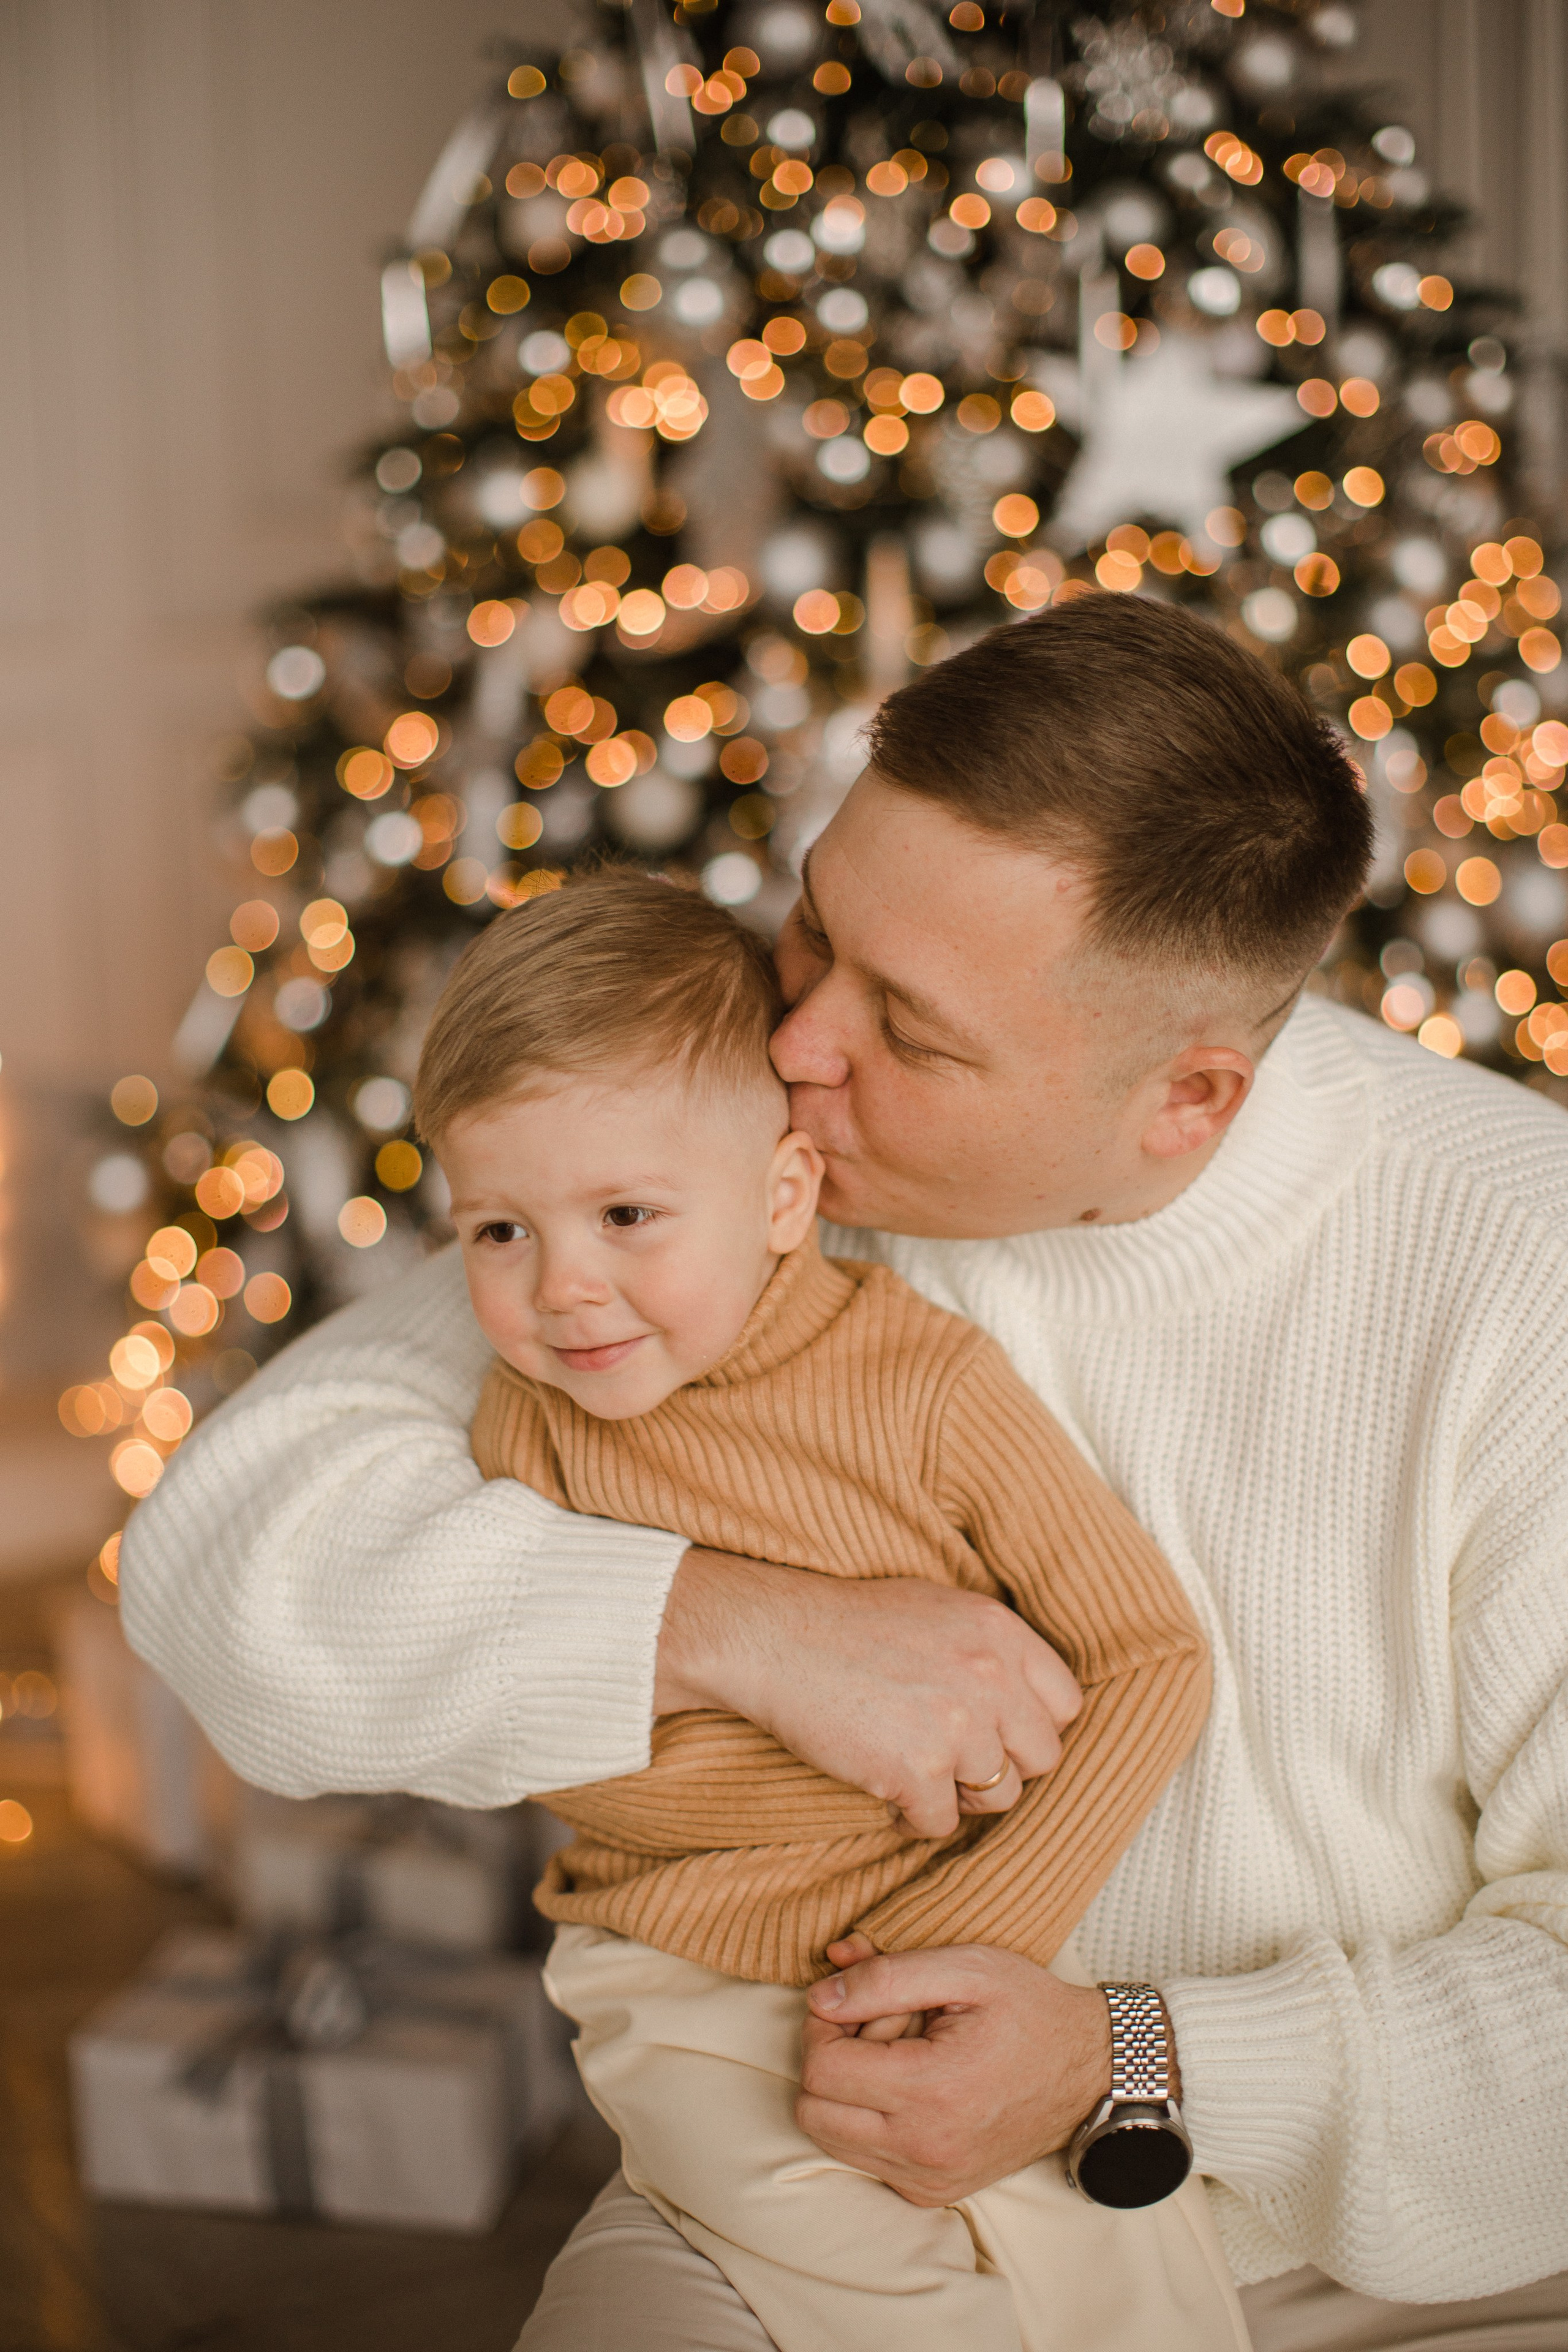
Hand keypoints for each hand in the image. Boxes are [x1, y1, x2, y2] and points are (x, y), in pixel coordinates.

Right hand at [654, 1549, 1081, 1837]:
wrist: (774, 1636)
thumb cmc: (851, 1623)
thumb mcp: (940, 1608)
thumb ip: (992, 1651)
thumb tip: (1026, 1700)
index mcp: (1001, 1633)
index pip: (1066, 1704)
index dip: (1032, 1726)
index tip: (998, 1731)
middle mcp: (990, 1678)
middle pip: (1041, 1758)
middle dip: (1001, 1765)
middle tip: (954, 1758)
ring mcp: (956, 1727)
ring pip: (998, 1797)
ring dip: (958, 1794)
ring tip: (913, 1769)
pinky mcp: (916, 1771)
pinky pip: (940, 1824)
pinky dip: (911, 1816)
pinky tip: (884, 1789)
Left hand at [796, 1944, 1113, 2205]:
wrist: (1090, 2070)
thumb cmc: (1028, 2009)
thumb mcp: (964, 1967)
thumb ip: (884, 1977)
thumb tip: (820, 1996)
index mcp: (932, 2091)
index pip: (820, 2069)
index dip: (824, 2025)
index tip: (855, 2001)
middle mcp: (925, 2149)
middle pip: (814, 2110)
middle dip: (830, 2060)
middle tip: (875, 2027)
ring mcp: (929, 2179)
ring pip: (831, 2139)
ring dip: (847, 2093)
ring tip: (896, 2057)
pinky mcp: (933, 2193)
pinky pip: (864, 2161)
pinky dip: (869, 2123)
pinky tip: (909, 2088)